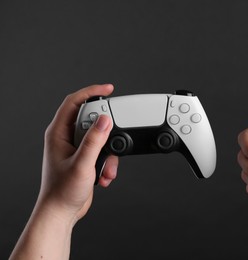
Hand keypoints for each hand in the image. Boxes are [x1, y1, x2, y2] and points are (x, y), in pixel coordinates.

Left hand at [38, 84, 118, 223]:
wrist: (62, 212)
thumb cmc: (62, 191)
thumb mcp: (81, 164)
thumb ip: (94, 141)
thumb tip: (105, 120)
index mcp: (58, 133)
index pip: (74, 102)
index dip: (91, 91)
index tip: (109, 89)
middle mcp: (66, 137)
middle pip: (92, 118)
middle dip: (107, 131)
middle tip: (113, 138)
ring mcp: (76, 147)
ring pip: (100, 136)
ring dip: (109, 152)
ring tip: (106, 167)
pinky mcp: (85, 157)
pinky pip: (102, 150)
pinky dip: (108, 162)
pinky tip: (103, 175)